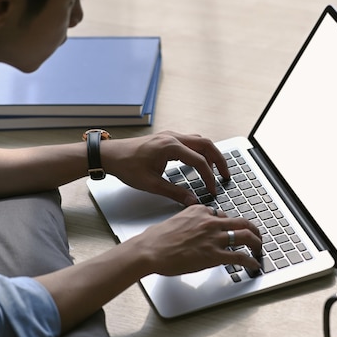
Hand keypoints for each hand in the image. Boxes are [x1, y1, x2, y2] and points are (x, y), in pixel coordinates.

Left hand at [101, 131, 229, 204]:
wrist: (110, 155)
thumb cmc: (126, 166)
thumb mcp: (151, 184)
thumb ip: (174, 193)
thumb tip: (192, 201)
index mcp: (170, 147)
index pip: (199, 161)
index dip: (209, 177)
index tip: (212, 189)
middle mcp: (173, 138)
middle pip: (206, 145)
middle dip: (219, 160)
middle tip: (226, 175)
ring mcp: (171, 136)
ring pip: (200, 141)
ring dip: (211, 154)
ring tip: (217, 170)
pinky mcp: (167, 138)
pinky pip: (191, 142)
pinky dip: (200, 152)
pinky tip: (200, 163)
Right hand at [132, 205, 262, 274]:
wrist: (149, 250)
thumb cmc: (156, 239)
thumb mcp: (176, 220)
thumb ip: (190, 221)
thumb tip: (195, 229)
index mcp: (200, 211)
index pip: (222, 215)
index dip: (230, 224)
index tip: (232, 229)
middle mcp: (210, 222)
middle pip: (241, 222)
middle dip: (252, 229)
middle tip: (256, 236)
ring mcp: (213, 238)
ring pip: (245, 236)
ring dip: (256, 243)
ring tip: (259, 249)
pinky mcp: (214, 255)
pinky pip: (239, 256)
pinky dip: (250, 260)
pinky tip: (253, 265)